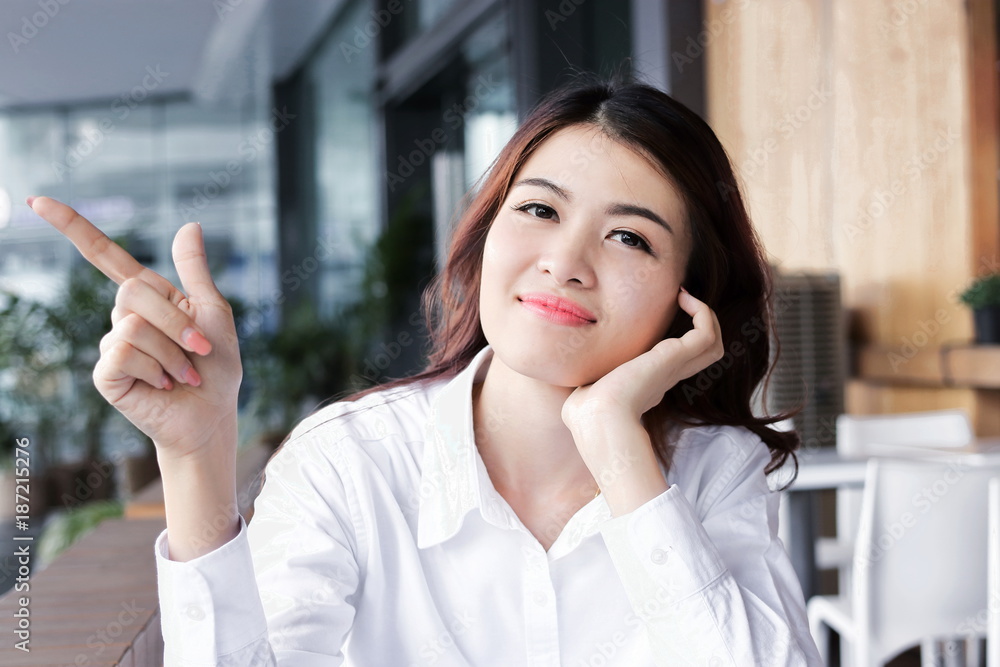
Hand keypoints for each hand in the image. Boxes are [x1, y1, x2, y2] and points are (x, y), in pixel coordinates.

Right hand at [26, 196, 241, 459]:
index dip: (72, 227)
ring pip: (133, 325)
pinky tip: (163, 385)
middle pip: (133, 291)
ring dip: (172, 352)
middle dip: (176, 322)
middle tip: (198, 349)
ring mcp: (111, 345)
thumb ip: (194, 270)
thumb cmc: (215, 366)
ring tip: (183, 373)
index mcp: (149, 297)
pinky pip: (123, 352)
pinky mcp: (106, 374)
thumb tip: (189, 224)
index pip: (104, 256)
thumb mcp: (213, 311)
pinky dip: (156, 369)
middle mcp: (123, 317)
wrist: (211, 414)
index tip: (37, 200)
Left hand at [561, 288, 723, 430]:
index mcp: (647, 383)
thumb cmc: (586, 414)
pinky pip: (707, 333)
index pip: (671, 361)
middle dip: (697, 324)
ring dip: (704, 316)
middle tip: (680, 301)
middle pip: (701, 353)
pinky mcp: (675, 357)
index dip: (671, 339)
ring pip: (712, 343)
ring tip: (684, 296)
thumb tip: (573, 385)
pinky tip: (682, 298)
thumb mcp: (584, 393)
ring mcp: (674, 367)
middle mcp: (665, 375)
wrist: (597, 418)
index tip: (654, 320)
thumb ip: (583, 385)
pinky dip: (702, 312)